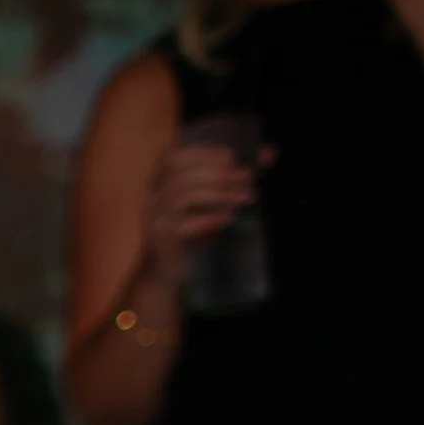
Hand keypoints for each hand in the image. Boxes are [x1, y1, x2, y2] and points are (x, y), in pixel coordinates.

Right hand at [138, 134, 259, 292]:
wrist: (164, 272)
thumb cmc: (189, 231)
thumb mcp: (209, 202)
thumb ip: (236, 175)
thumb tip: (271, 152)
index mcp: (160, 182)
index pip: (174, 156)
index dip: (202, 152)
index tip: (231, 156)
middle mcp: (153, 196)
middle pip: (181, 174)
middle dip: (218, 172)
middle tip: (246, 176)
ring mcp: (156, 218)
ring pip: (183, 196)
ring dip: (219, 193)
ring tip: (245, 197)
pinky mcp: (162, 239)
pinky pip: (184, 225)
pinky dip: (209, 219)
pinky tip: (228, 218)